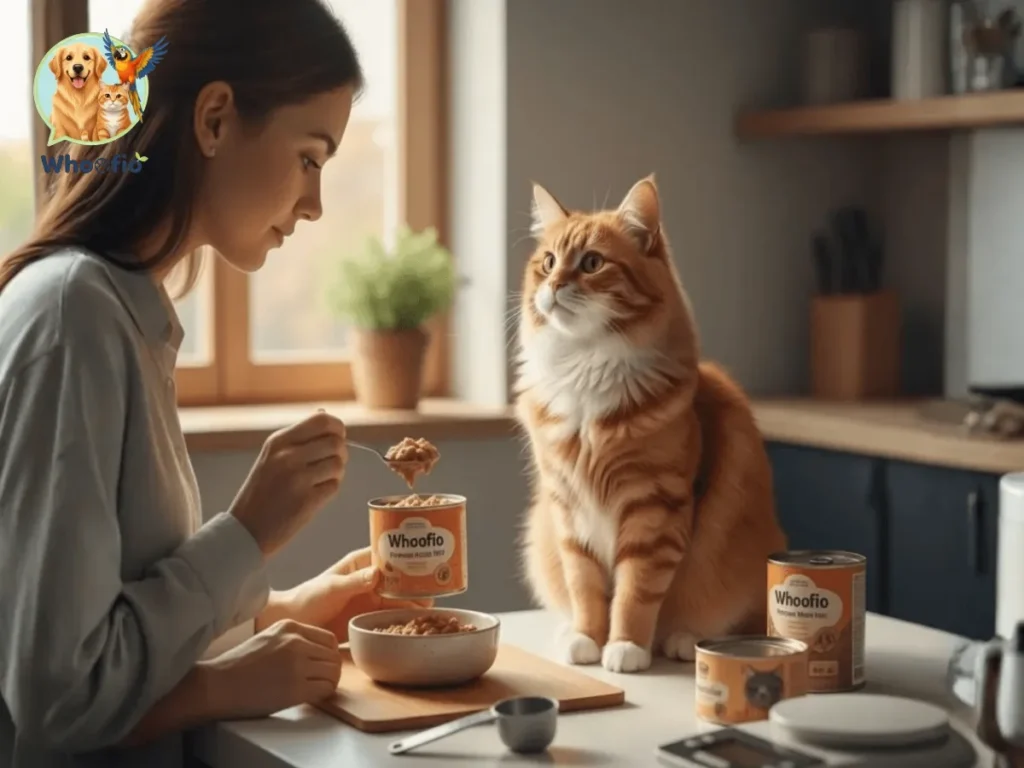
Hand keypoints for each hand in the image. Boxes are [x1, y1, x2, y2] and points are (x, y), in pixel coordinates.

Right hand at [201, 619, 341, 719]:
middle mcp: (297, 642)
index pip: (329, 639)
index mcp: (290, 626)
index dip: (329, 655)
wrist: (217, 685)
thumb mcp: (269, 638)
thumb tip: (317, 653)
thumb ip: (293, 640)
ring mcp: (297, 664)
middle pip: (334, 656)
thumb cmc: (238, 665)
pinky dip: (324, 694)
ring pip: (333, 672)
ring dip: (329, 682)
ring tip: (316, 689)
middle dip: (331, 670)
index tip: (321, 665)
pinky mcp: (296, 688)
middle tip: (321, 681)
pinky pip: (326, 689)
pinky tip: (312, 697)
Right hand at [229, 410, 347, 556]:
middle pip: (336, 442)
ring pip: (339, 464)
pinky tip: (315, 495)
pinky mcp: (306, 501)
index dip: (337, 428)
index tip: (335, 438)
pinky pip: (334, 486)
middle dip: (340, 452)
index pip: (322, 420)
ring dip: (337, 473)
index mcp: (278, 441)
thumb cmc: (263, 491)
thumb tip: (324, 413)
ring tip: (321, 480)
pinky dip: (330, 490)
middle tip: (330, 463)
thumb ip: (299, 437)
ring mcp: (297, 479)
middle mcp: (287, 456)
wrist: (246, 529)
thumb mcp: (272, 456)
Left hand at [258, 547, 432, 642]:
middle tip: (435, 589)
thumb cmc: (308, 598)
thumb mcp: (332, 588)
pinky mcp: (368, 618)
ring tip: (432, 608)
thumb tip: (378, 573)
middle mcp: (369, 580)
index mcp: (361, 564)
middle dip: (416, 583)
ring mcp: (370, 600)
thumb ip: (355, 582)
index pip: (389, 556)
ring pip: (398, 599)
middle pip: (399, 579)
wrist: (294, 623)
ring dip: (413, 603)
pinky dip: (404, 619)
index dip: (408, 557)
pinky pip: (390, 617)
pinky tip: (417, 623)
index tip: (426, 561)